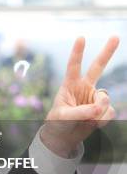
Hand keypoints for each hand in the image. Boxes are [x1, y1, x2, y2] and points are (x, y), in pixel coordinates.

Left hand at [41, 36, 119, 156]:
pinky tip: (93, 123)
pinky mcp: (103, 108)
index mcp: (70, 84)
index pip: (74, 66)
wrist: (65, 136)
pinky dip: (102, 119)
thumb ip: (80, 112)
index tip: (81, 38)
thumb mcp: (63, 117)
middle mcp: (85, 87)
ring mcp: (95, 97)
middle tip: (115, 36)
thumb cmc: (58, 123)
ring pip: (104, 98)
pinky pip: (109, 112)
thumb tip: (99, 107)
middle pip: (98, 67)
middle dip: (107, 52)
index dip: (78, 52)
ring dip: (98, 109)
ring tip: (87, 118)